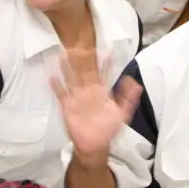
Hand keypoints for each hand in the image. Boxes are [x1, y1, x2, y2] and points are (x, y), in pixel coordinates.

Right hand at [51, 49, 142, 164]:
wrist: (95, 144)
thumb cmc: (109, 128)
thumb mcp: (122, 113)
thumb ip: (128, 98)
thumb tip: (136, 83)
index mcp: (102, 91)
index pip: (103, 73)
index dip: (105, 62)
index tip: (105, 48)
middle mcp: (88, 90)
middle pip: (85, 71)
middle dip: (83, 58)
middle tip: (80, 43)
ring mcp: (77, 97)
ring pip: (72, 78)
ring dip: (67, 67)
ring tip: (64, 53)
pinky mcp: (67, 106)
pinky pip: (61, 94)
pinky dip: (57, 85)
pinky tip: (52, 75)